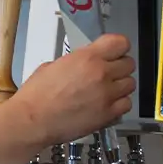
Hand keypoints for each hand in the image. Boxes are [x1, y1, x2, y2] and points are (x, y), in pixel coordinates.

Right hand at [6, 34, 135, 148]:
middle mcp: (101, 73)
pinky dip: (120, 104)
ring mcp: (107, 95)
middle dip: (120, 67)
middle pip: (129, 64)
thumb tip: (84, 64)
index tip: (114, 52)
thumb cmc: (36, 95)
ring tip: (107, 91)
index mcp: (87, 57)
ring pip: (130, 84)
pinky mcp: (108, 114)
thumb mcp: (54, 65)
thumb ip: (77, 62)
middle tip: (109, 73)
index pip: (120, 43)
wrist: (32, 120)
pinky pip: (126, 104)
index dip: (118, 48)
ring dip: (120, 86)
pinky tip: (107, 105)